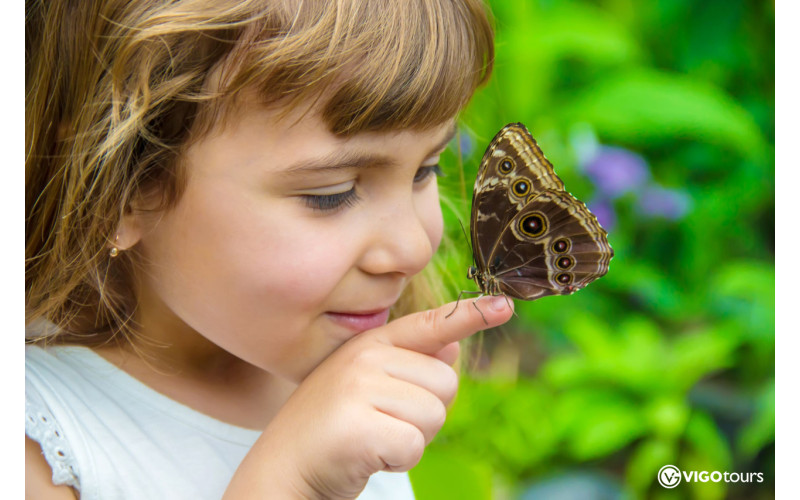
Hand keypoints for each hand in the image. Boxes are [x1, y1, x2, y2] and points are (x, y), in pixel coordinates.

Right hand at [224, 296, 513, 498]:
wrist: (283, 469)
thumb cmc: (331, 430)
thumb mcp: (367, 388)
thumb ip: (408, 364)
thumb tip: (451, 348)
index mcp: (369, 343)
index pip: (429, 324)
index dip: (470, 315)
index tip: (505, 307)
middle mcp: (364, 357)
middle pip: (446, 382)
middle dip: (425, 414)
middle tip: (382, 423)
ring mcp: (358, 388)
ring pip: (434, 415)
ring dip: (412, 438)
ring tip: (372, 438)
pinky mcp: (358, 425)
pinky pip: (414, 445)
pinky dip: (397, 460)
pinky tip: (367, 455)